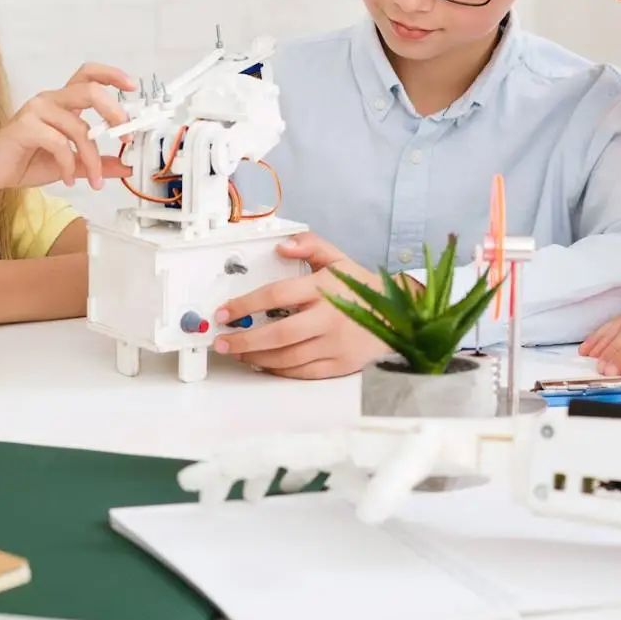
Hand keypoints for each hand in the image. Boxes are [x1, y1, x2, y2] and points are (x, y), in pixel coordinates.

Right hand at [0, 62, 135, 190]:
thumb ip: (96, 163)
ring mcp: (36, 110)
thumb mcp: (71, 164)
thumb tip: (125, 167)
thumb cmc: (24, 161)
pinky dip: (69, 164)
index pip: (88, 75)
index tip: (132, 87)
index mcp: (61, 103)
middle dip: (114, 112)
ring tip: (94, 180)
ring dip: (92, 158)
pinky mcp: (25, 126)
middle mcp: (50, 100)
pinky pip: (59, 143)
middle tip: (126, 137)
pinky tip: (67, 178)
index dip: (112, 75)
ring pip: (79, 126)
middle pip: (90, 90)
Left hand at [208, 233, 390, 379]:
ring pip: (288, 358)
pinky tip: (263, 365)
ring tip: (238, 353)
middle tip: (222, 342)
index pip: (276, 296)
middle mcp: (329, 319)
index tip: (224, 312)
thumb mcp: (338, 259)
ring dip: (257, 358)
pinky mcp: (340, 365)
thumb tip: (282, 246)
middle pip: (279, 334)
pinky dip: (279, 371)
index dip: (246, 305)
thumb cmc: (360, 288)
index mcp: (323, 289)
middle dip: (245, 340)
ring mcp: (335, 345)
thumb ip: (310, 246)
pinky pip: (303, 372)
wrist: (398, 316)